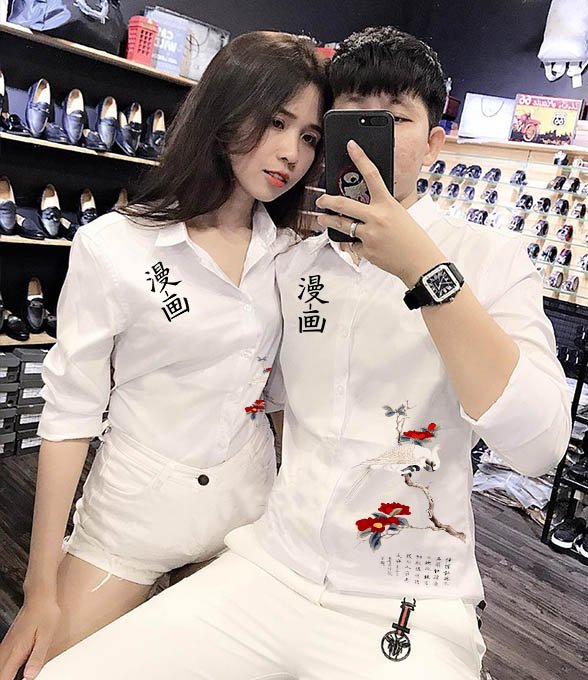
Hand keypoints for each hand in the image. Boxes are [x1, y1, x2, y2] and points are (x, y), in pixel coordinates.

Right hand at [0, 598, 60, 679]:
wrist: (40, 597)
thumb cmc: (45, 614)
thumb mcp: (46, 637)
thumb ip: (37, 657)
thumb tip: (30, 676)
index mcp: (16, 651)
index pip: (5, 677)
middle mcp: (8, 649)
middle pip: (0, 674)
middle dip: (7, 679)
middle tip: (22, 677)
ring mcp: (7, 645)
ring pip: (0, 667)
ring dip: (6, 673)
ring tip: (19, 674)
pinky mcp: (9, 642)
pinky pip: (2, 660)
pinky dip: (6, 667)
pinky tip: (15, 668)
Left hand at [316, 140, 445, 286]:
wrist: (420, 262)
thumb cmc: (412, 238)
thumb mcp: (399, 214)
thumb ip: (380, 208)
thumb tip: (360, 207)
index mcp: (388, 204)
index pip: (372, 175)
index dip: (360, 158)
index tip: (351, 145)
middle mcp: (377, 217)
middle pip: (344, 204)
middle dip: (328, 200)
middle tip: (321, 199)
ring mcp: (370, 235)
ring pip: (341, 225)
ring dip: (328, 221)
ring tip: (322, 219)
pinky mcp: (366, 251)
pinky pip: (352, 245)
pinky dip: (352, 244)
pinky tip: (357, 244)